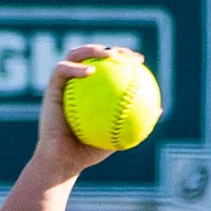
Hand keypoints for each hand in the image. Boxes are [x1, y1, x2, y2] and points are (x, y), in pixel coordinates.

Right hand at [31, 44, 138, 180]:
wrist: (61, 162)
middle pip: (92, 54)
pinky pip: (62, 71)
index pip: (108, 67)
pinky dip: (76, 68)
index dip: (123, 58)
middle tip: (125, 55)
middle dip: (109, 48)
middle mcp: (76, 83)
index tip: (139, 61)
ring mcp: (63, 84)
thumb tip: (159, 110)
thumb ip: (134, 123)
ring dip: (91, 49)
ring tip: (108, 55)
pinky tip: (90, 72)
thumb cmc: (87, 153)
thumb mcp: (117, 138)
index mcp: (90, 91)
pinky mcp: (51, 89)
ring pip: (74, 54)